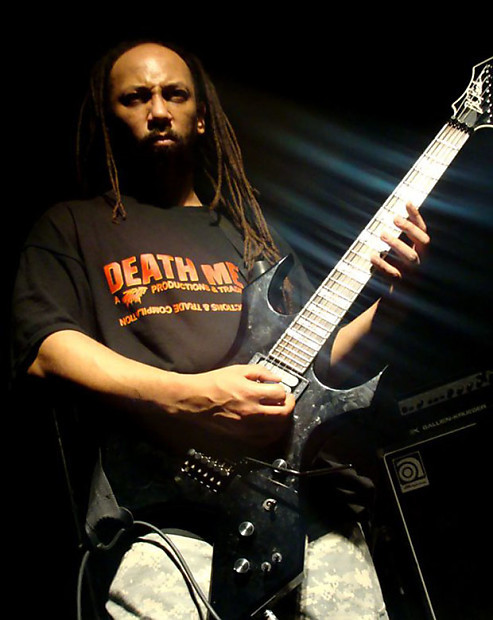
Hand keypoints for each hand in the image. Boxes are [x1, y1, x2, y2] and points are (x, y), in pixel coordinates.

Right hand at [173, 364, 294, 444]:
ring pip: (276, 428)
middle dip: (289, 405)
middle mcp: (251, 411)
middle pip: (283, 413)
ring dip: (283, 420)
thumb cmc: (213, 384)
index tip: (280, 388)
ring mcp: (247, 426)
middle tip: (288, 401)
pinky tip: (272, 427)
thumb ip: (260, 372)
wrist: (195, 399)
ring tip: (281, 412)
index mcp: (251, 393)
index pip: (280, 394)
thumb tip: (276, 378)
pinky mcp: (241, 435)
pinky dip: (272, 433)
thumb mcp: (238, 370)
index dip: (283, 390)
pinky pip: (264, 439)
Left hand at [370, 202, 429, 279]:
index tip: (408, 202)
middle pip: (424, 242)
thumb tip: (396, 216)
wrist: (398, 302)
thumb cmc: (399, 274)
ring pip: (411, 257)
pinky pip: (394, 273)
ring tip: (381, 233)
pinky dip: (383, 264)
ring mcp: (414, 274)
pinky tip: (372, 256)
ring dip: (397, 243)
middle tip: (393, 218)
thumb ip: (402, 240)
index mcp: (422, 252)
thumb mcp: (402, 255)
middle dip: (410, 229)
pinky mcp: (403, 285)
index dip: (417, 217)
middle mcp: (422, 261)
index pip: (424, 231)